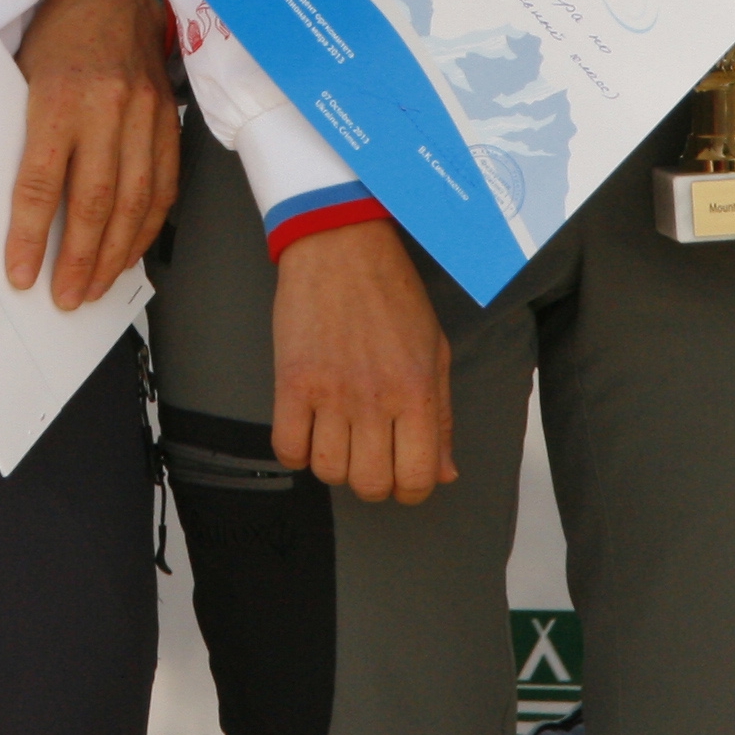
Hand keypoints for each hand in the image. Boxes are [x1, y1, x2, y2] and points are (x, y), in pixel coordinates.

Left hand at [9, 0, 181, 309]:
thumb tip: (8, 204)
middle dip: (80, 259)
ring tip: (95, 287)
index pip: (43, 181)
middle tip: (65, 297)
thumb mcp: (21, 73)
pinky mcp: (168, 120)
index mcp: (59, 95)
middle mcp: (107, 107)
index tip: (22, 273)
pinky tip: (130, 253)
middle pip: (96, 202)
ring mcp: (144, 115)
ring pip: (136, 202)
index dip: (32, 235)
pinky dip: (148, 228)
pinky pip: (164, 186)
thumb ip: (21, 132)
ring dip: (116, 255)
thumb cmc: (59, 35)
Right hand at [270, 218, 454, 505]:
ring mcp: (330, 392)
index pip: (420, 478)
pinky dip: (297, 450)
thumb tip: (446, 472)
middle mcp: (376, 398)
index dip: (412, 488)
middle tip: (368, 455)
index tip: (402, 474)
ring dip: (333, 464)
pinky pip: (288, 448)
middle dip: (372, 481)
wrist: (341, 246)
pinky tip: (307, 428)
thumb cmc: (392, 293)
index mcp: (417, 391)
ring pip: (329, 472)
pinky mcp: (291, 381)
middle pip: (371, 484)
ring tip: (336, 436)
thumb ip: (441, 416)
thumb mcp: (435, 350)